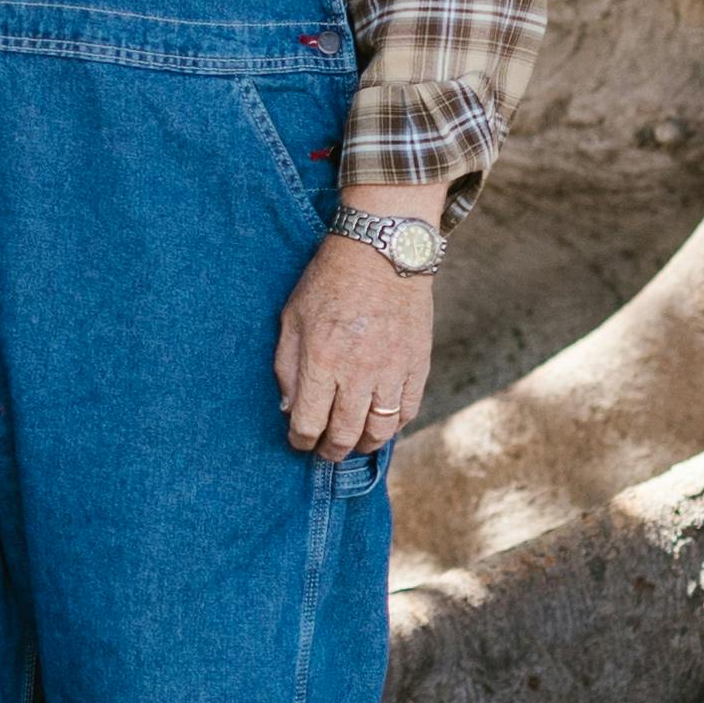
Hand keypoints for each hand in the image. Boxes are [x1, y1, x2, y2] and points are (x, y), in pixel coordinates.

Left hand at [276, 235, 432, 460]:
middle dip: (331, 450)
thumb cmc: (329, 281)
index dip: (300, 440)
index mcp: (321, 362)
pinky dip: (394, 425)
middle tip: (325, 451)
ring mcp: (392, 371)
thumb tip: (288, 407)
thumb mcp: (292, 317)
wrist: (381, 251)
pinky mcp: (417, 364)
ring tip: (354, 442)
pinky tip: (382, 423)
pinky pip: (407, 410)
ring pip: (379, 430)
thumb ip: (286, 366)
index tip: (298, 440)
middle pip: (344, 434)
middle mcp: (357, 373)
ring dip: (363, 444)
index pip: (308, 424)